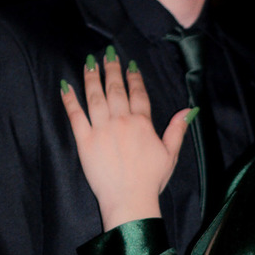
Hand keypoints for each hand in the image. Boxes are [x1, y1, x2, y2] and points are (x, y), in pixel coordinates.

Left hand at [61, 48, 192, 230]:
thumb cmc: (151, 180)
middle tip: (107, 55)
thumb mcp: (170, 154)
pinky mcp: (85, 141)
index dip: (134, 78)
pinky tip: (65, 86)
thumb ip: (177, 129)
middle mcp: (121, 121)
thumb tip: (189, 110)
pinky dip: (70, 100)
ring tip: (89, 63)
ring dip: (92, 78)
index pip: (138, 94)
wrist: (130, 200)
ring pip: (95, 97)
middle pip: (116, 90)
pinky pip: (76, 116)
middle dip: (112, 70)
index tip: (130, 65)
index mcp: (142, 124)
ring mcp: (102, 130)